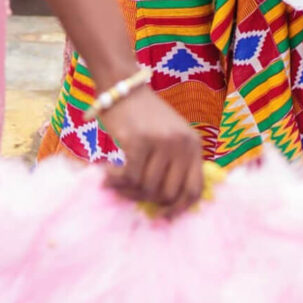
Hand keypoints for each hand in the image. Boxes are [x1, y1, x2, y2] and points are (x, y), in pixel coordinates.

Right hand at [101, 86, 203, 217]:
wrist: (123, 87)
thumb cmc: (144, 117)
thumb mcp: (170, 137)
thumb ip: (174, 165)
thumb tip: (167, 207)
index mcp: (193, 145)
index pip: (194, 190)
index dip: (179, 208)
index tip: (162, 215)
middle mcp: (182, 143)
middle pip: (168, 194)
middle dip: (147, 199)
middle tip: (130, 192)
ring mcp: (162, 142)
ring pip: (147, 188)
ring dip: (128, 190)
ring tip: (117, 181)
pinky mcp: (139, 141)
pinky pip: (130, 178)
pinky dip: (116, 181)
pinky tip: (108, 172)